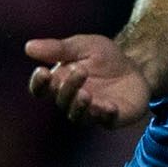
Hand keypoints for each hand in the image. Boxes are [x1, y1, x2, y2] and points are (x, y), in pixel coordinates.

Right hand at [24, 35, 150, 127]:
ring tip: (86, 94)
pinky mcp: (111, 118)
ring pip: (78, 115)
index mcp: (60, 82)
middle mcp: (71, 100)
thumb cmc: (104, 57)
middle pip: (61, 100)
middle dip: (68, 87)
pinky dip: (105, 114)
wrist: (138, 65)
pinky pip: (105, 121)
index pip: (41, 89)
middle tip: (80, 71)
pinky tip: (109, 106)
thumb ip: (59, 48)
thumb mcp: (83, 46)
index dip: (38, 83)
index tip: (42, 72)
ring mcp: (91, 111)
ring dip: (80, 106)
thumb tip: (29, 47)